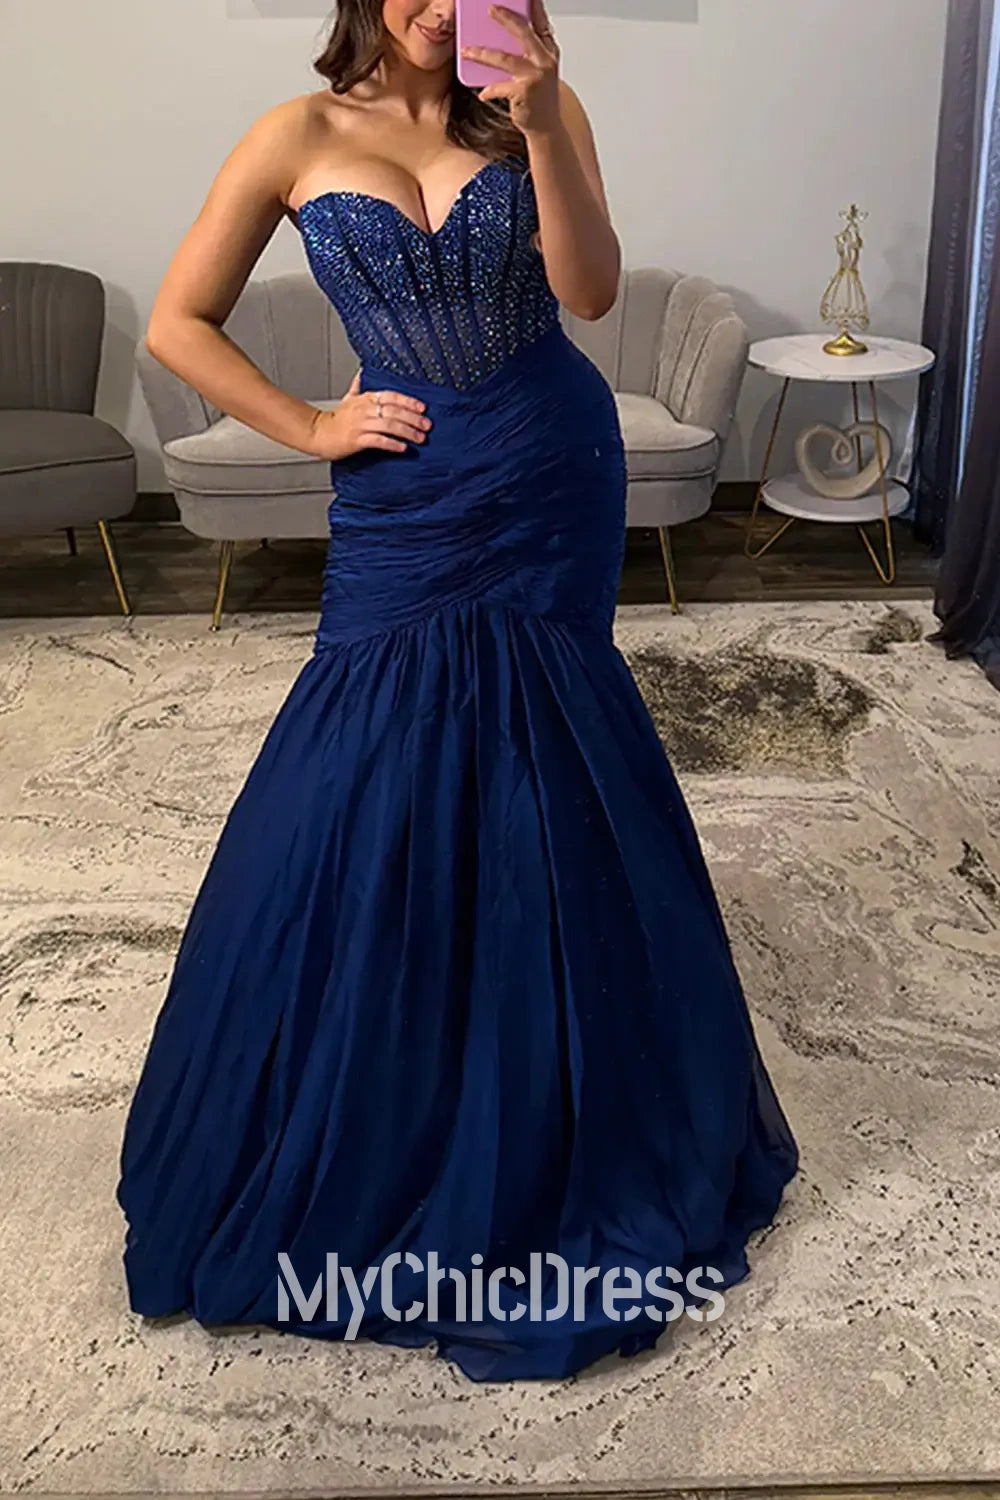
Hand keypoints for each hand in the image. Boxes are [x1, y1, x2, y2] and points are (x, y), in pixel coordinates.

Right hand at [307, 369, 431, 459]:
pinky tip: (403, 448)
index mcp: (365, 399)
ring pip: (389, 426)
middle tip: (427, 425)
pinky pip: (379, 441)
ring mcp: (361, 425)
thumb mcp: (348, 398)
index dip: (408, 401)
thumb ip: (358, 385)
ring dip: (407, 432)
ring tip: (420, 438)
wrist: (318, 433)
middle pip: (394, 411)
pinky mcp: (357, 440)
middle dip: (413, 418)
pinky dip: (393, 444)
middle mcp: (364, 410)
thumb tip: (363, 371)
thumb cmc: (335, 419)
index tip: (422, 408)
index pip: (391, 396)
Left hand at [461, 0, 559, 136]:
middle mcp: (544, 60)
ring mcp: (535, 77)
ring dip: (482, 54)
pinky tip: (483, 93)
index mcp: (548, 50)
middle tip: (489, 8)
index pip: (540, 21)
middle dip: (505, 18)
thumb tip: (506, 30)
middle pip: (523, 32)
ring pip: (504, 59)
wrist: (546, 128)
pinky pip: (499, 87)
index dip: (533, 5)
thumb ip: (529, 49)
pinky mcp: (524, 93)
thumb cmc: (540, 97)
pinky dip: (489, 90)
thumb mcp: (539, 68)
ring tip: (466, 50)